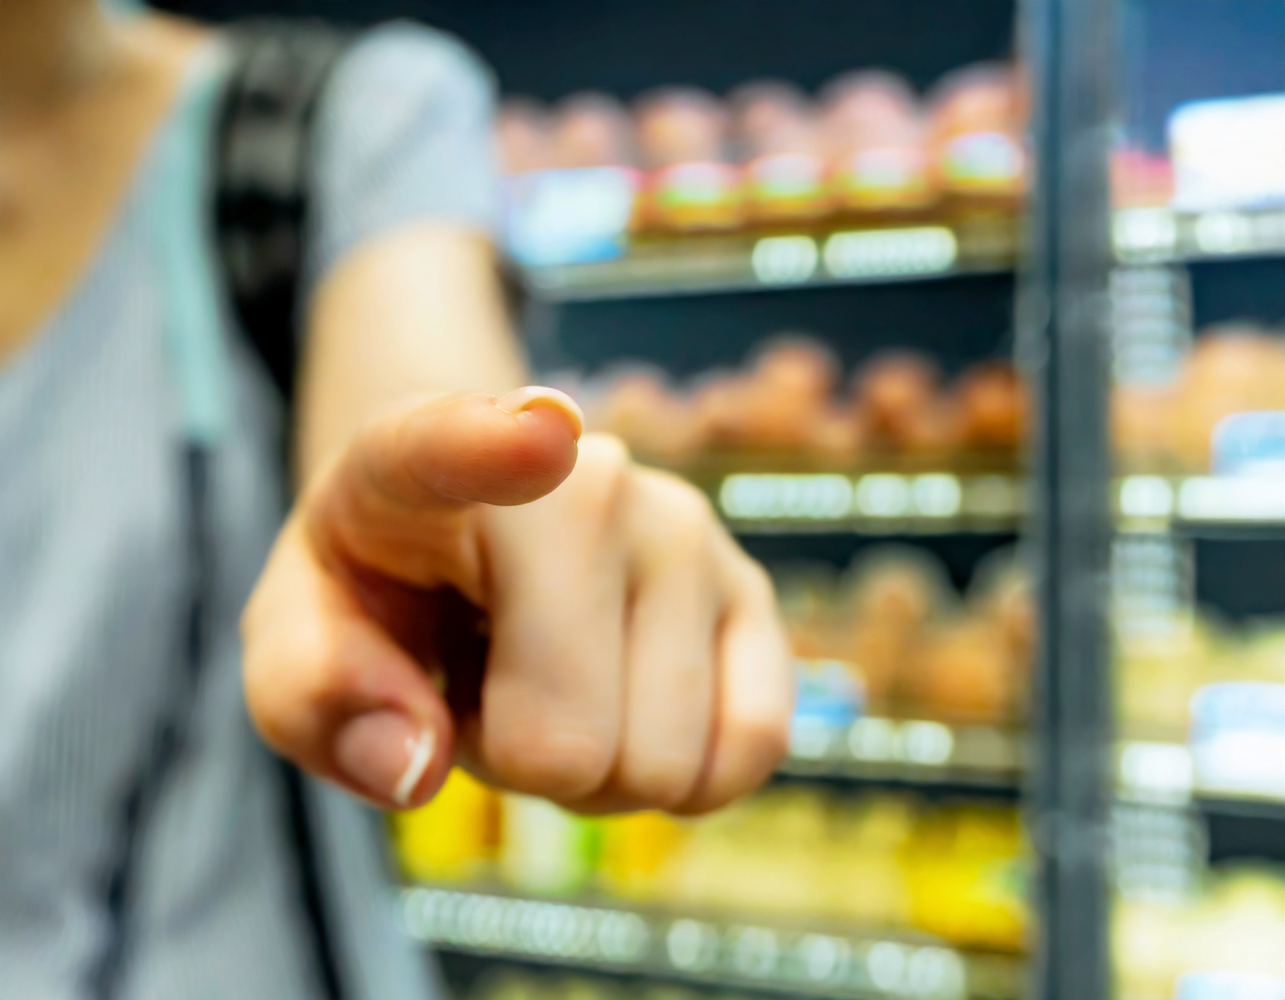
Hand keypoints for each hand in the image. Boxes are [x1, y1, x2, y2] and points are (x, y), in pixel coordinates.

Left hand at [241, 388, 791, 813]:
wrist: (481, 538)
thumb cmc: (387, 592)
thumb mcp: (298, 646)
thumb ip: (316, 702)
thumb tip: (417, 766)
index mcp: (425, 461)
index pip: (453, 445)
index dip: (491, 445)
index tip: (539, 432)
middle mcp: (586, 477)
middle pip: (563, 742)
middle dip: (513, 765)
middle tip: (486, 688)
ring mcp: (685, 525)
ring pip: (658, 765)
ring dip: (593, 773)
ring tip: (552, 687)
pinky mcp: (751, 585)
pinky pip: (752, 747)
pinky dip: (682, 781)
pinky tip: (631, 717)